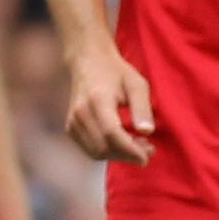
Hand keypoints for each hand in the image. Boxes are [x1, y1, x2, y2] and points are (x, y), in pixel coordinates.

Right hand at [64, 39, 154, 163]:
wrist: (88, 62)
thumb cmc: (116, 73)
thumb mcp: (137, 84)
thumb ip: (142, 108)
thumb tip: (147, 132)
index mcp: (98, 100)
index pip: (111, 133)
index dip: (130, 150)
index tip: (147, 157)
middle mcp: (80, 112)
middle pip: (103, 147)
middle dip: (127, 155)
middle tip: (148, 150)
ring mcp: (72, 121)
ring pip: (96, 152)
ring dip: (118, 156)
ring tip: (138, 146)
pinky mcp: (70, 128)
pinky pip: (90, 150)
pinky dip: (108, 152)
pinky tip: (122, 143)